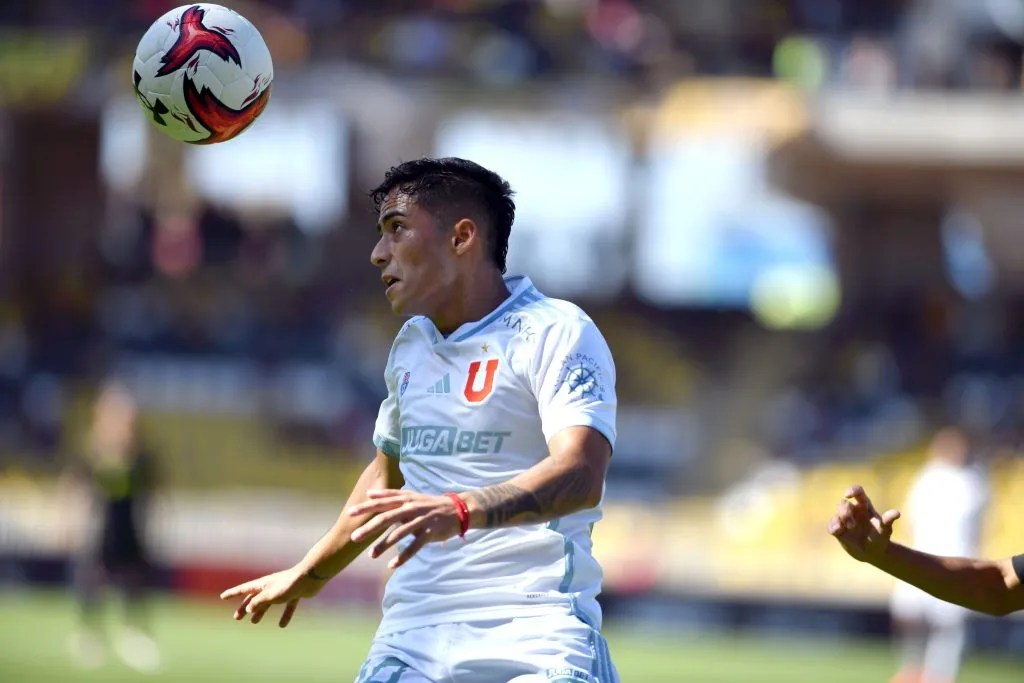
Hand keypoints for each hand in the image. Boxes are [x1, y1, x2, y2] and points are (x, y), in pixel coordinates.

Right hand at [219, 566, 322, 626]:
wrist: (310, 578)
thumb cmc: (289, 584)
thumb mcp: (270, 595)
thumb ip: (258, 602)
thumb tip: (248, 608)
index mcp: (263, 584)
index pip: (244, 589)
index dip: (233, 593)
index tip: (223, 596)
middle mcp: (271, 586)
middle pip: (254, 598)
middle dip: (245, 607)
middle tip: (237, 617)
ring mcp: (282, 590)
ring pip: (268, 603)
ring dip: (261, 612)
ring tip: (254, 622)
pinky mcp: (294, 594)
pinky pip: (287, 606)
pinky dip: (284, 615)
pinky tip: (282, 625)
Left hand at [348, 489, 462, 568]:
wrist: (458, 509)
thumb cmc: (430, 504)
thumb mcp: (411, 496)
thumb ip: (390, 495)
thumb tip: (369, 493)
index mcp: (405, 499)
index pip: (382, 502)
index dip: (366, 507)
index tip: (350, 514)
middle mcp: (412, 508)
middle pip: (387, 517)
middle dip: (370, 528)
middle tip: (354, 537)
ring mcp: (421, 520)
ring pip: (399, 533)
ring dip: (384, 545)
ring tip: (371, 555)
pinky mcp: (430, 533)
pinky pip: (414, 547)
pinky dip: (403, 557)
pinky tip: (392, 565)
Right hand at [828, 485, 900, 563]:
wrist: (873, 553)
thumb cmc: (881, 538)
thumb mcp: (885, 530)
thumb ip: (888, 520)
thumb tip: (897, 513)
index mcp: (865, 505)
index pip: (857, 492)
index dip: (852, 490)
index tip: (848, 494)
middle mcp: (853, 510)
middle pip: (843, 503)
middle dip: (845, 512)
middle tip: (852, 525)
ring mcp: (844, 520)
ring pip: (837, 512)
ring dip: (841, 519)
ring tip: (848, 528)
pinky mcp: (838, 530)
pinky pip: (831, 525)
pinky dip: (833, 526)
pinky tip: (838, 530)